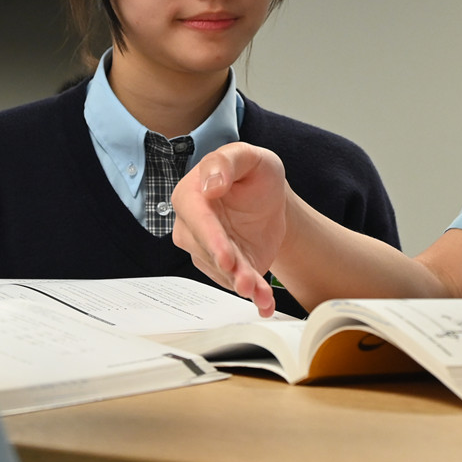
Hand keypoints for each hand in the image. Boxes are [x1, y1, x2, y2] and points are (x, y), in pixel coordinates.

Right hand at [171, 142, 289, 315]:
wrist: (270, 198)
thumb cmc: (253, 172)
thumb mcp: (248, 156)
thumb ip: (227, 162)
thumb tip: (211, 185)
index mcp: (191, 196)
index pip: (197, 220)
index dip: (211, 240)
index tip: (225, 256)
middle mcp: (193, 228)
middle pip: (207, 252)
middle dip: (228, 269)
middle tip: (245, 281)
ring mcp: (208, 252)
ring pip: (222, 273)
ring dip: (242, 284)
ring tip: (260, 293)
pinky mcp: (228, 269)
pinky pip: (238, 283)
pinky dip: (255, 296)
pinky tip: (266, 305)